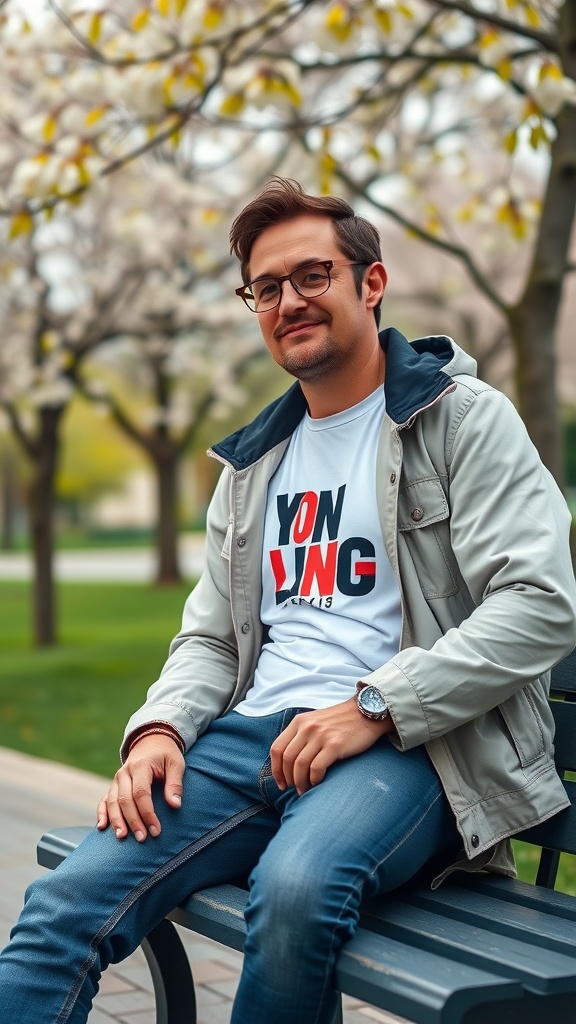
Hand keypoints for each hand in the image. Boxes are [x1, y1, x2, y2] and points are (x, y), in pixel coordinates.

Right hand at [97, 735, 184, 841]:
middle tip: (143, 838)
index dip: (147, 813)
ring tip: (122, 837)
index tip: (156, 830)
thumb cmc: (166, 754)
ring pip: (112, 802)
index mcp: (140, 766)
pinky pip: (104, 800)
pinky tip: (102, 827)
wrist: (151, 741)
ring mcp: (116, 779)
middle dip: (133, 821)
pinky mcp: (114, 785)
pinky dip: (102, 813)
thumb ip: (175, 784)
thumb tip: (175, 805)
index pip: (141, 793)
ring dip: (116, 821)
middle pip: (125, 800)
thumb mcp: (176, 764)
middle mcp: (125, 772)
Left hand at [270, 697, 393, 795]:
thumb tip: (288, 763)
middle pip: (287, 759)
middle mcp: (307, 727)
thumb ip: (300, 736)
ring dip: (299, 782)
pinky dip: (314, 779)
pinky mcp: (335, 745)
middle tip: (293, 788)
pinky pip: (316, 768)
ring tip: (304, 790)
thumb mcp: (315, 721)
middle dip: (287, 778)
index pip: (277, 748)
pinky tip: (317, 783)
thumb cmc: (340, 721)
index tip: (281, 782)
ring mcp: (321, 736)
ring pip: (300, 765)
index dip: (275, 769)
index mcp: (299, 722)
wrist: (366, 713)